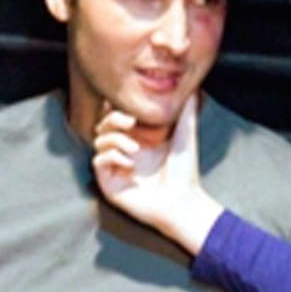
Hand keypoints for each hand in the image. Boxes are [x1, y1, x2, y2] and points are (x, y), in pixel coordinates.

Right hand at [91, 94, 223, 253]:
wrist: (183, 202)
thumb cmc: (185, 172)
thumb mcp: (185, 135)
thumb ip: (187, 111)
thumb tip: (192, 89)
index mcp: (138, 138)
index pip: (117, 116)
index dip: (118, 107)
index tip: (132, 107)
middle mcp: (124, 151)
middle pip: (103, 125)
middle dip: (113, 119)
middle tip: (131, 122)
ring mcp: (115, 167)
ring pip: (98, 141)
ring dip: (114, 139)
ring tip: (136, 149)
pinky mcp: (109, 183)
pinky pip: (97, 161)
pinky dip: (112, 157)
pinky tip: (130, 164)